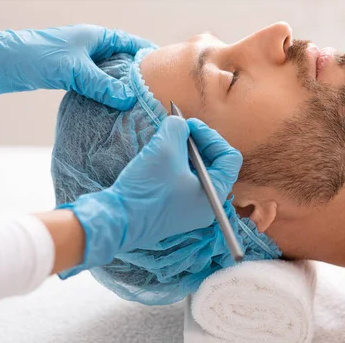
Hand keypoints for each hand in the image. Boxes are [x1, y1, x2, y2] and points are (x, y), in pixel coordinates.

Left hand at [0, 24, 154, 109]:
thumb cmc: (35, 56)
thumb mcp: (74, 70)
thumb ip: (102, 85)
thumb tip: (129, 99)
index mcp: (97, 36)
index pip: (132, 42)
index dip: (149, 53)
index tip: (166, 68)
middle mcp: (92, 47)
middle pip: (124, 60)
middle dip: (139, 75)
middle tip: (156, 91)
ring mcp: (82, 61)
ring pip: (111, 74)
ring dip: (122, 87)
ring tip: (139, 102)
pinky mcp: (73, 75)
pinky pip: (98, 84)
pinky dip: (108, 93)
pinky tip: (115, 106)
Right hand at [58, 117, 242, 275]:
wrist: (115, 221)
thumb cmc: (147, 188)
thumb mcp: (165, 147)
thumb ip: (178, 128)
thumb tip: (180, 124)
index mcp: (215, 194)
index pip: (229, 157)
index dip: (211, 136)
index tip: (190, 126)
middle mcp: (207, 206)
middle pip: (214, 164)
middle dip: (198, 143)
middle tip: (178, 131)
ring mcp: (190, 211)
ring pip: (196, 173)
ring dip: (183, 153)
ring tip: (164, 143)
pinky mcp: (172, 212)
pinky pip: (182, 183)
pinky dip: (174, 167)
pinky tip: (157, 160)